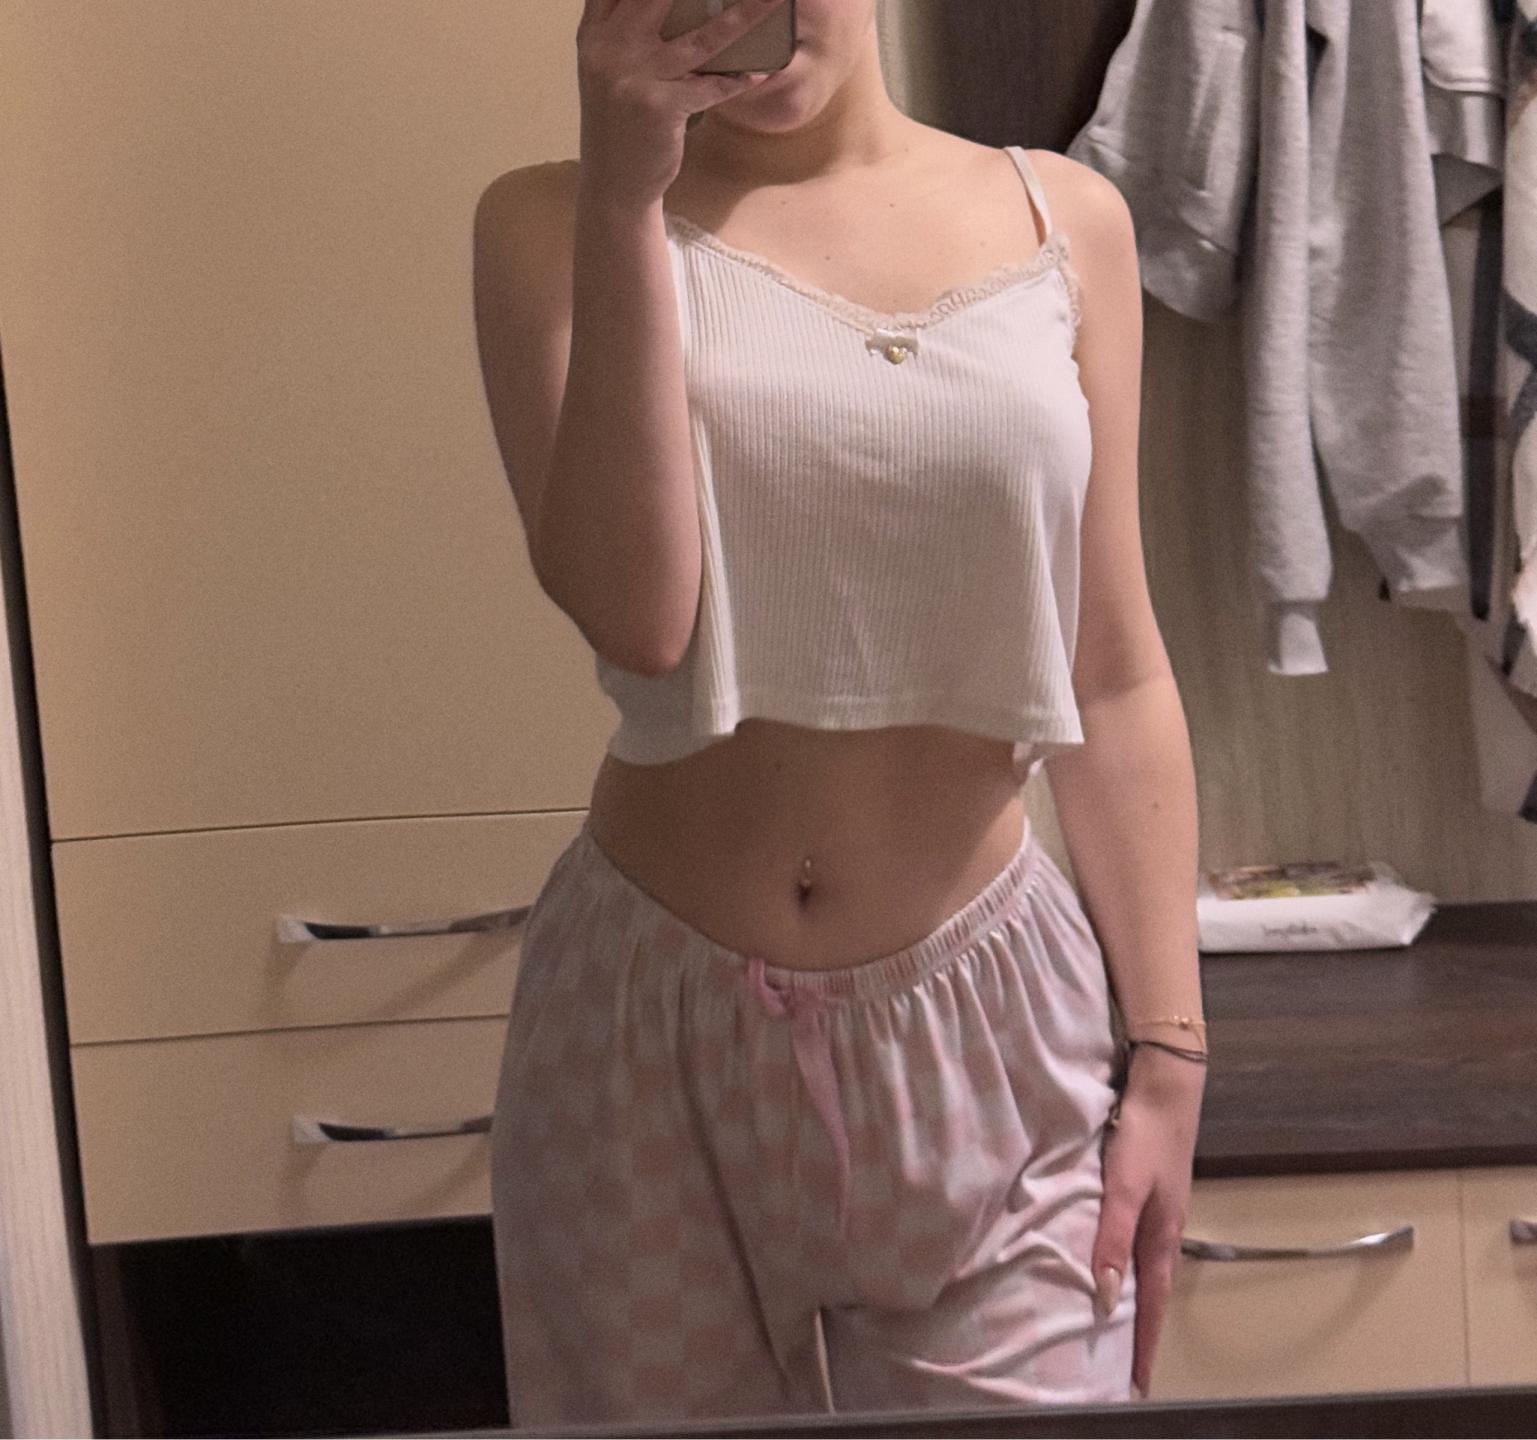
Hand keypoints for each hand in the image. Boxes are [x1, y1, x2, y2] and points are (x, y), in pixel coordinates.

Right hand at [575, 0, 788, 208]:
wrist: (613, 184)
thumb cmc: (620, 124)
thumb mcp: (607, 69)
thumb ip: (622, 26)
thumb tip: (662, 0)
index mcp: (596, 32)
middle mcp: (611, 48)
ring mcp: (634, 78)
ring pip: (701, 37)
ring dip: (743, 17)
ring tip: (773, 0)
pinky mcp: (659, 109)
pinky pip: (710, 86)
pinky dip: (738, 80)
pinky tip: (761, 70)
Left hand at [1090, 1047, 1204, 1398]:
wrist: (1165, 1088)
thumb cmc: (1142, 1136)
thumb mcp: (1122, 1187)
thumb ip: (1111, 1238)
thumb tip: (1103, 1298)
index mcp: (1160, 1237)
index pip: (1150, 1306)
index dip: (1143, 1346)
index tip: (1137, 1387)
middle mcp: (1163, 1231)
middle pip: (1151, 1293)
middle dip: (1140, 1334)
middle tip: (1125, 1370)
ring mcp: (1159, 1211)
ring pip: (1146, 1269)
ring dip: (1134, 1301)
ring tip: (1117, 1329)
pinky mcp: (1151, 1192)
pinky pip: (1138, 1243)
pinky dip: (1128, 1266)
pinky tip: (1113, 1264)